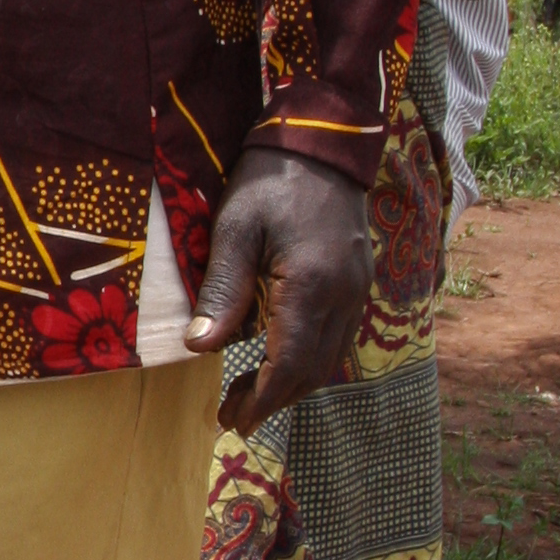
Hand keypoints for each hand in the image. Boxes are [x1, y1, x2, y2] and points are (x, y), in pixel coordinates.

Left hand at [186, 146, 370, 432]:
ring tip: (248, 393)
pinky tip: (275, 357)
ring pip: (330, 359)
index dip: (260, 399)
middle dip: (273, 400)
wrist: (324, 140)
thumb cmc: (271, 178)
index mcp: (312, 285)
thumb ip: (222, 291)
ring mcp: (358, 289)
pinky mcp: (359, 281)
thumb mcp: (234, 229)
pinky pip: (336, 336)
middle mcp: (345, 295)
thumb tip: (201, 347)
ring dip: (291, 384)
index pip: (289, 364)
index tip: (232, 420)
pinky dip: (307, 358)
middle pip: (313, 371)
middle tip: (233, 416)